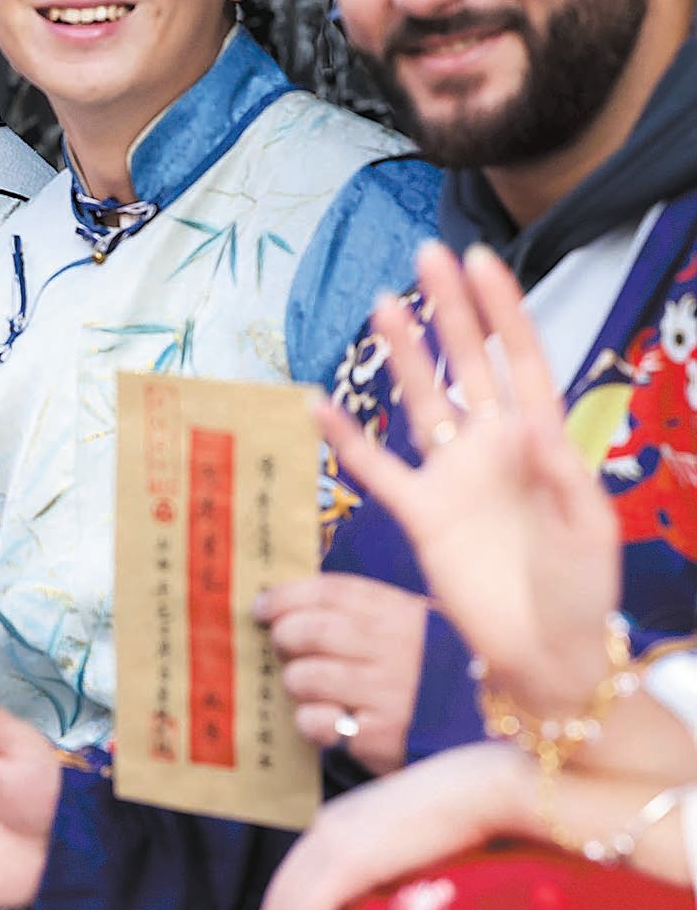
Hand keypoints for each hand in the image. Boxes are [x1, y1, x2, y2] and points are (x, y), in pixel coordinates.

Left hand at [238, 741, 523, 909]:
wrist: (480, 790)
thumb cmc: (466, 812)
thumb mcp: (411, 842)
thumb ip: (386, 866)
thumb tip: (380, 901)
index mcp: (336, 823)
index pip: (293, 877)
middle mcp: (322, 833)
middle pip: (280, 898)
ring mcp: (329, 848)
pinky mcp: (343, 867)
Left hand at [255, 574, 423, 775]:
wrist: (487, 733)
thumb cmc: (434, 674)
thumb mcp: (414, 628)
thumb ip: (364, 612)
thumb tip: (291, 604)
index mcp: (402, 615)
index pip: (332, 592)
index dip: (287, 596)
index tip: (262, 606)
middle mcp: (395, 650)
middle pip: (311, 631)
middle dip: (284, 637)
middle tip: (281, 646)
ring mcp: (388, 695)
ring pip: (305, 677)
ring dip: (294, 680)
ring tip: (307, 686)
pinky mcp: (378, 737)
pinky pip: (316, 721)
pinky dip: (309, 720)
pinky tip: (326, 720)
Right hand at [318, 244, 620, 724]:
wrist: (547, 653)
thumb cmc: (581, 592)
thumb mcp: (589, 529)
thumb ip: (562, 475)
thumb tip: (529, 427)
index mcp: (542, 442)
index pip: (521, 360)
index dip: (502, 310)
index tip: (482, 260)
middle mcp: (493, 449)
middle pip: (468, 363)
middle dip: (450, 310)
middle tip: (427, 256)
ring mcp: (452, 478)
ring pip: (421, 401)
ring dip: (403, 355)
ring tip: (384, 306)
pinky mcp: (420, 516)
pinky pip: (374, 470)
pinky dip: (346, 440)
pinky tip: (319, 404)